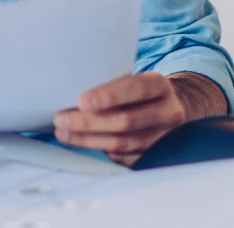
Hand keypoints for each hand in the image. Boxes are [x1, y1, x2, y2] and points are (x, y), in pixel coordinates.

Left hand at [53, 72, 187, 166]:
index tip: (82, 101)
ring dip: (87, 139)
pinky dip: (97, 148)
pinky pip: (122, 156)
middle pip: (126, 121)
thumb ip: (111, 83)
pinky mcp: (153, 156)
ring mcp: (163, 138)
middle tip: (62, 119)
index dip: (109, 95)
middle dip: (89, 122)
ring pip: (122, 143)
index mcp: (160, 86)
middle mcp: (167, 113)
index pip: (136, 89)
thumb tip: (73, 93)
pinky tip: (79, 141)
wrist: (171, 107)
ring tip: (63, 132)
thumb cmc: (139, 91)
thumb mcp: (132, 77)